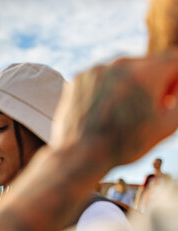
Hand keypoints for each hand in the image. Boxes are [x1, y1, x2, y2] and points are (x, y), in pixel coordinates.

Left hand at [52, 50, 177, 166]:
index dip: (177, 79)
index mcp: (145, 74)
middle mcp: (120, 64)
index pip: (175, 59)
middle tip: (149, 107)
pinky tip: (105, 110)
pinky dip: (109, 88)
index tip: (170, 96)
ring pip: (125, 69)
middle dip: (156, 81)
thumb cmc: (125, 144)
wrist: (80, 155)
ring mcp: (97, 69)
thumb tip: (176, 82)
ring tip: (124, 112)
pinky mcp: (80, 77)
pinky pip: (104, 76)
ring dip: (131, 84)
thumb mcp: (168, 125)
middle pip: (150, 64)